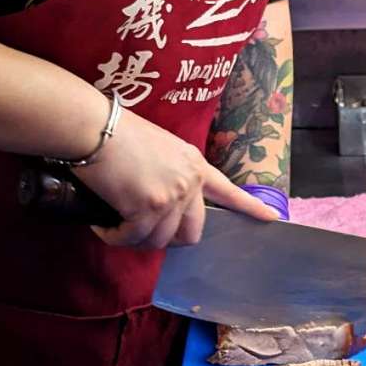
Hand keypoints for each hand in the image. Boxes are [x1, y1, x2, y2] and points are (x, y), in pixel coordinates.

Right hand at [74, 108, 275, 249]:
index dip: (251, 207)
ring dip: (136, 239)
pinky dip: (116, 237)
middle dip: (171, 240)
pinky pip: (134, 238)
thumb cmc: (116, 132)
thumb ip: (171, 173)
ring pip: (161, 240)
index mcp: (195, 165)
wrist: (94, 125)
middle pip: (193, 232)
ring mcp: (172, 197)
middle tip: (145, 232)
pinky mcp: (148, 209)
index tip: (272, 218)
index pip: (229, 191)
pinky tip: (103, 227)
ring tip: (115, 226)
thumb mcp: (159, 147)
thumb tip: (158, 200)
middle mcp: (190, 183)